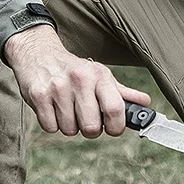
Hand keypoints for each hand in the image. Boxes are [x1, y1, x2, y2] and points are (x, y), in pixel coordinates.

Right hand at [3, 24, 149, 138]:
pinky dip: (52, 124)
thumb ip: (122, 92)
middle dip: (90, 130)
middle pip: (91, 127)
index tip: (111, 128)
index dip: (116, 127)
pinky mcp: (38, 95)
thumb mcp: (99, 75)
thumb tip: (145, 103)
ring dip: (69, 126)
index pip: (115, 109)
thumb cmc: (74, 70)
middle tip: (85, 118)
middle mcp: (80, 79)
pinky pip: (50, 127)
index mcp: (99, 75)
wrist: (38, 53)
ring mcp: (58, 87)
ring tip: (66, 108)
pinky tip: (53, 108)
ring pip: (70, 130)